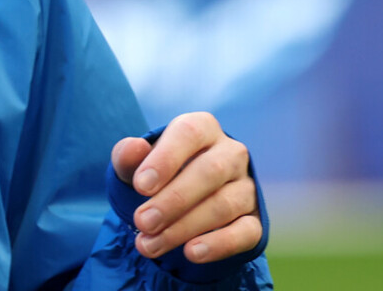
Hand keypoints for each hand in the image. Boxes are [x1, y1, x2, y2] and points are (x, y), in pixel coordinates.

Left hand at [110, 112, 260, 264]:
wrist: (179, 203)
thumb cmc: (156, 175)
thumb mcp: (135, 165)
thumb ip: (128, 156)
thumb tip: (134, 147)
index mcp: (202, 129)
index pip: (189, 133)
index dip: (166, 159)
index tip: (140, 187)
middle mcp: (231, 154)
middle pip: (210, 172)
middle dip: (173, 200)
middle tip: (142, 222)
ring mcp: (247, 187)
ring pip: (224, 204)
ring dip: (185, 227)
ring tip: (150, 244)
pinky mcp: (255, 220)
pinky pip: (245, 232)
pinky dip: (219, 244)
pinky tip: (191, 253)